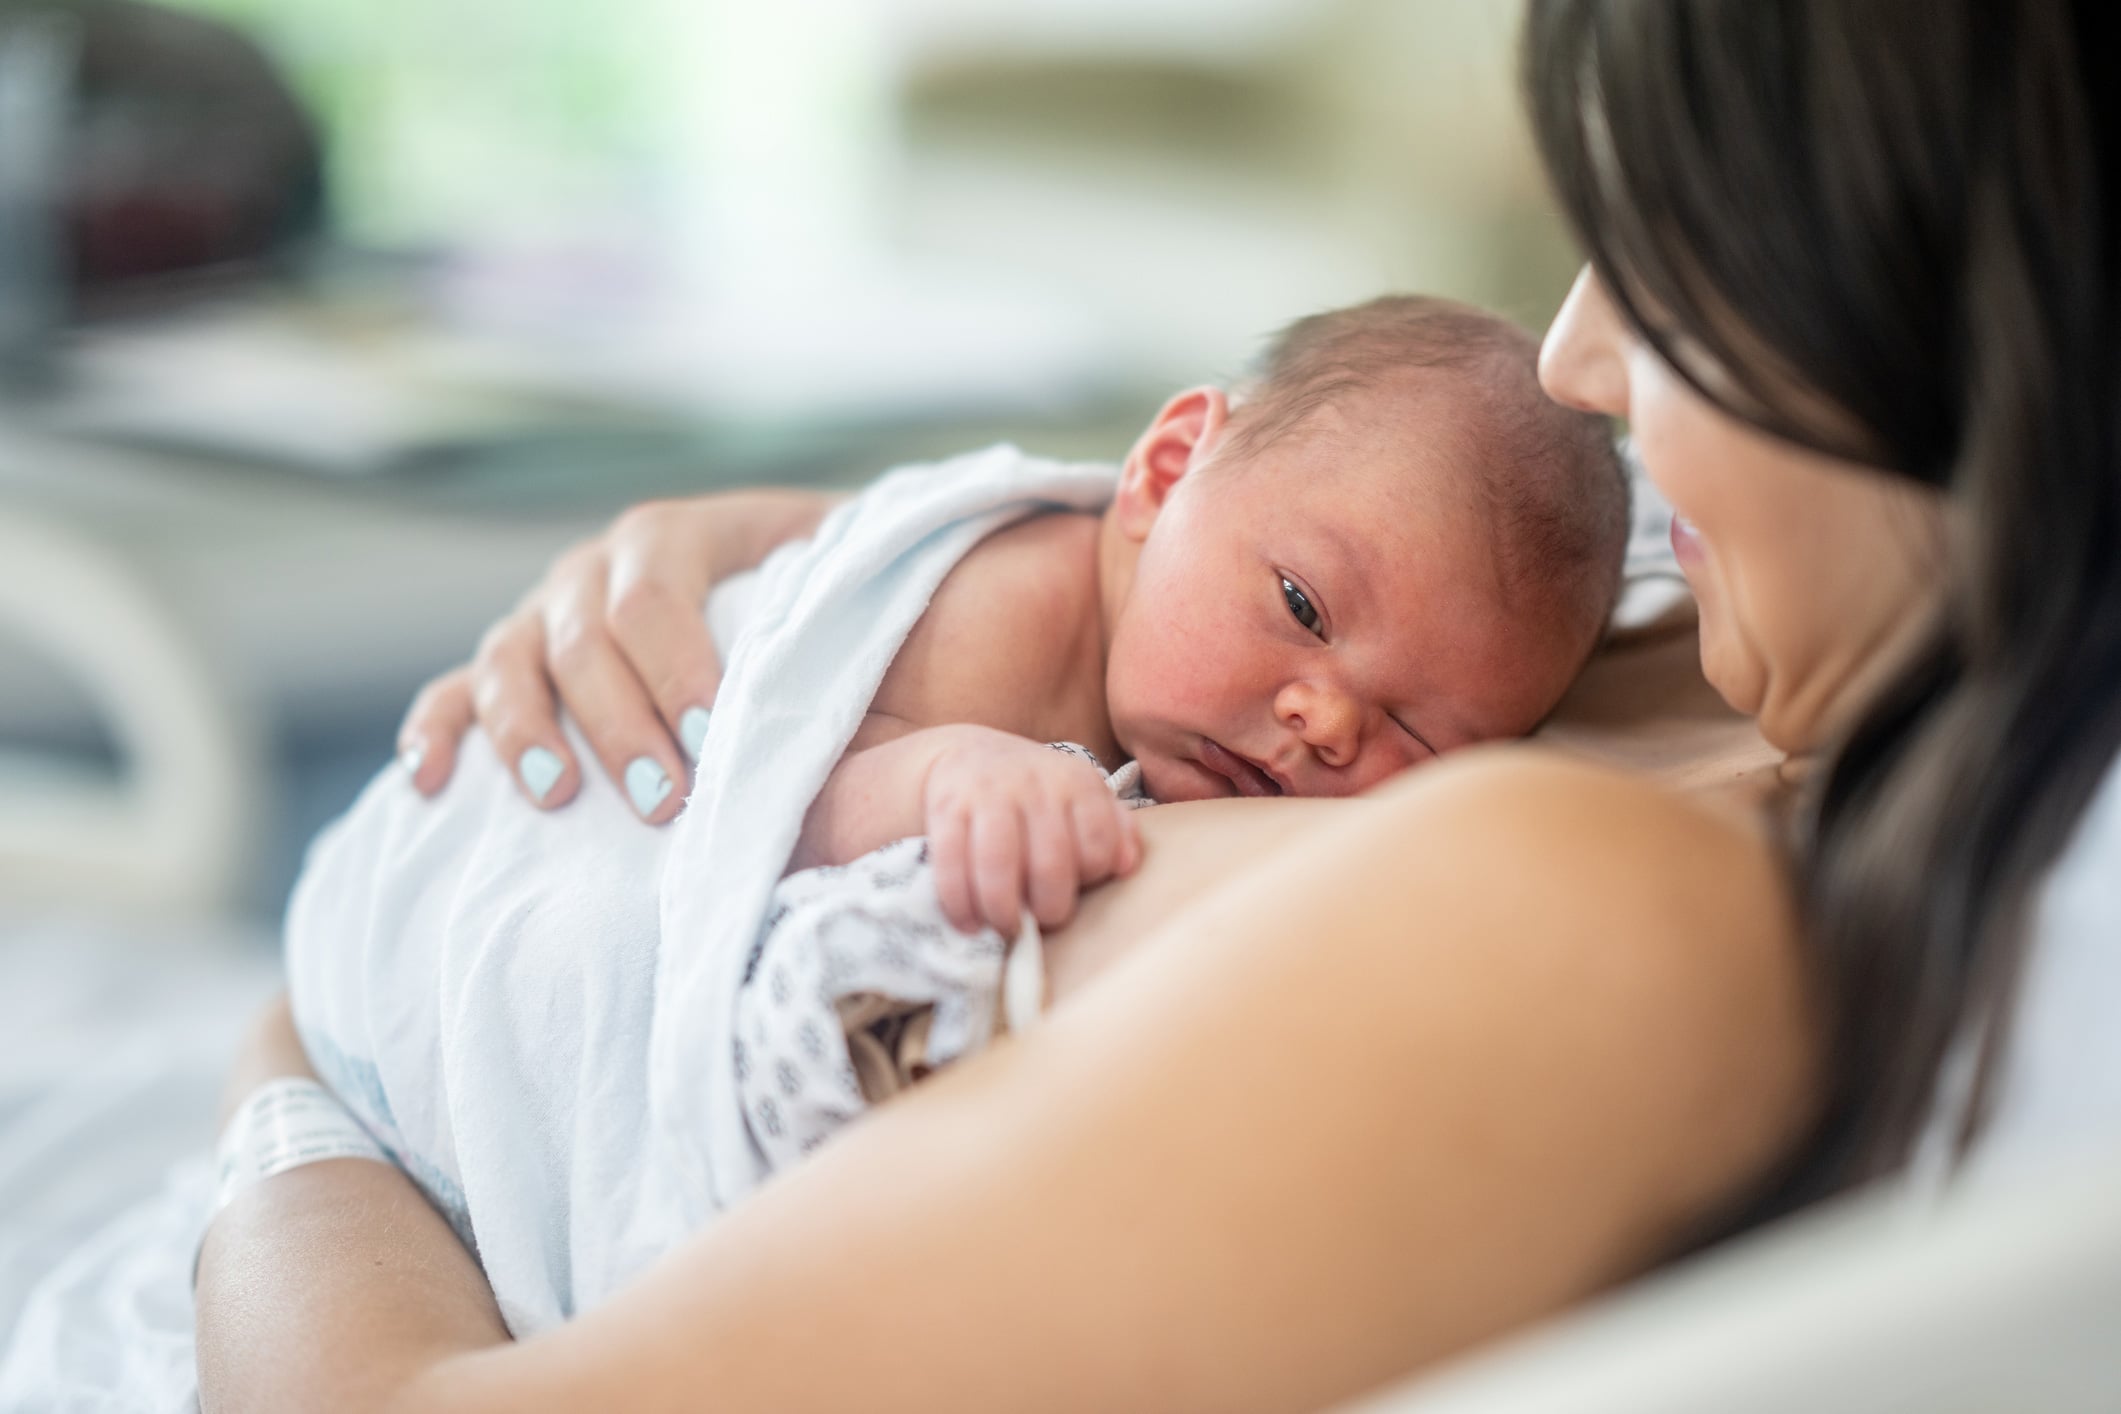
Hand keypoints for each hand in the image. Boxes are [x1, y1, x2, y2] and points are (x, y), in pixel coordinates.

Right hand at [397, 489, 835, 821]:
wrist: (785, 585)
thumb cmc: (826, 597)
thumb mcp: (845, 576)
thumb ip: (851, 595)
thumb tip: (910, 631)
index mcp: (676, 536)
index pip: (653, 599)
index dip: (678, 671)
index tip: (715, 739)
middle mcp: (595, 568)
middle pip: (582, 642)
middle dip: (620, 726)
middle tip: (664, 800)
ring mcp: (543, 614)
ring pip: (511, 663)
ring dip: (528, 734)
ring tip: (560, 799)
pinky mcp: (508, 664)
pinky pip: (456, 692)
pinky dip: (438, 732)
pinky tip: (429, 781)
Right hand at [923, 730, 1142, 937]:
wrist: (968, 758)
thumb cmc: (1037, 794)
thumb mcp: (1082, 798)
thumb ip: (1113, 830)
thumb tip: (1127, 866)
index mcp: (1077, 783)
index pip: (1098, 843)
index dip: (1090, 878)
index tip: (1076, 889)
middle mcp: (1034, 784)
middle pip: (1051, 861)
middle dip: (1049, 907)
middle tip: (1042, 921)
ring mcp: (988, 794)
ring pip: (998, 864)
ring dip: (1003, 910)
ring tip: (1006, 928)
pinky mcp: (947, 809)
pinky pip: (951, 863)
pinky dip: (959, 902)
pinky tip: (968, 923)